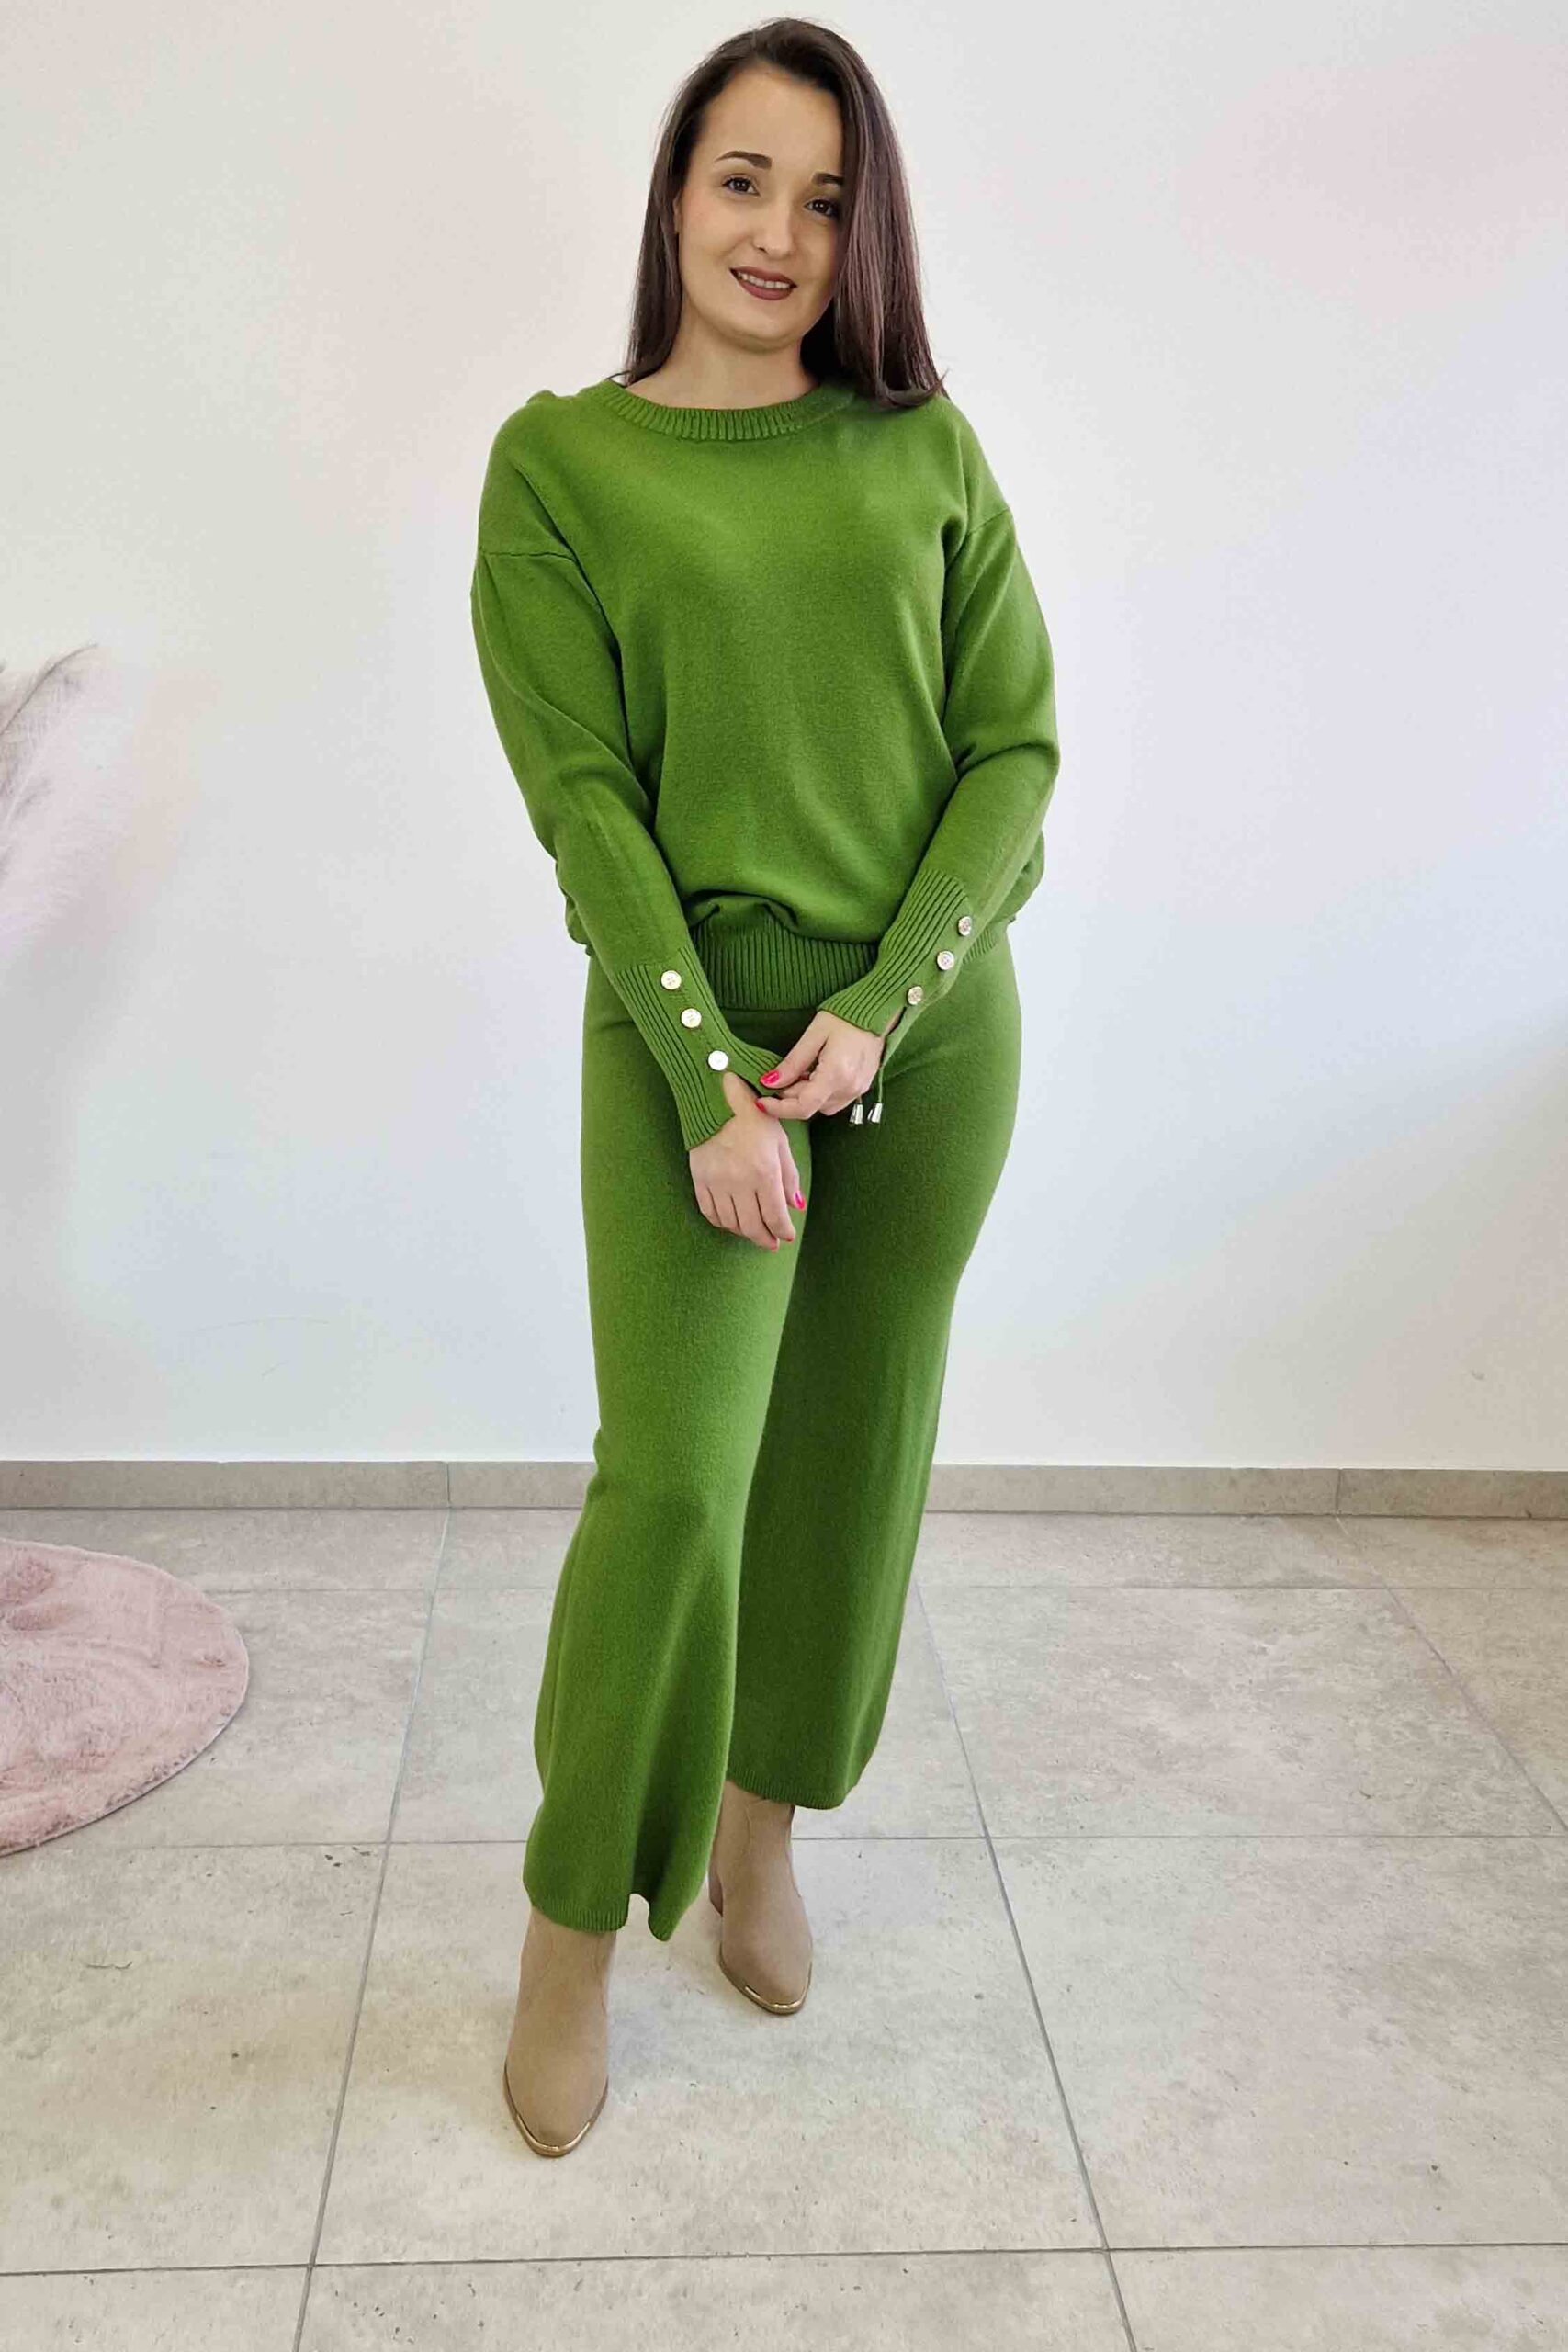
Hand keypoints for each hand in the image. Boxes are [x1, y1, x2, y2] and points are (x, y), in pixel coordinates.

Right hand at [688, 1071, 806, 1249]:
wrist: (716, 1099)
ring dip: (744, 1232)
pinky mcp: (699, 1179)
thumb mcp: (780, 1143)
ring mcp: (716, 1182)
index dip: (782, 1232)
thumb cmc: (754, 1117)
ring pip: (731, 1223)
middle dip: (764, 1239)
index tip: (786, 1236)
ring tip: (753, 1230)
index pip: (775, 1217)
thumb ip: (789, 1177)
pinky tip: (731, 1221)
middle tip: (771, 1243)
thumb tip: (796, 1206)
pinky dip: (722, 1222)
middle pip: (752, 1226)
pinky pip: (709, 1212)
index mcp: (764, 1172)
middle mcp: (740, 1181)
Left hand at [750, 1008, 893, 1122]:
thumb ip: (792, 1063)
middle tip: (780, 1076)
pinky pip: (835, 1100)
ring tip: (802, 1070)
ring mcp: (858, 1089)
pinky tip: (816, 1073)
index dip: (779, 1108)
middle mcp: (850, 1088)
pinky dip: (820, 1092)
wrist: (877, 1011)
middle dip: (790, 1096)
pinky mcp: (861, 1087)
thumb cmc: (846, 1016)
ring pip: (822, 1106)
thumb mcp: (814, 1035)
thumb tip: (769, 1081)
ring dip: (806, 1095)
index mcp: (836, 1074)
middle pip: (811, 1107)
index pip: (803, 1106)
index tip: (761, 1102)